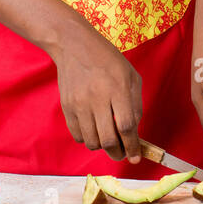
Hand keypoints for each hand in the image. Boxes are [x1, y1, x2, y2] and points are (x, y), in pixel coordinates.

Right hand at [52, 23, 142, 162]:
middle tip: (122, 153)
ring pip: (92, 142)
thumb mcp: (131, 76)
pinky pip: (77, 135)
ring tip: (108, 138)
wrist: (75, 46)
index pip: (126, 127)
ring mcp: (79, 103)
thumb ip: (136, 104)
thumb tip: (134, 132)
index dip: (133, 146)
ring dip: (102, 147)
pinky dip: (87, 139)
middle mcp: (97, 98)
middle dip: (118, 153)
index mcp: (117, 88)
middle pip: (108, 140)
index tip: (136, 157)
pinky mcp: (66, 107)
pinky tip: (93, 129)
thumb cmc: (108, 60)